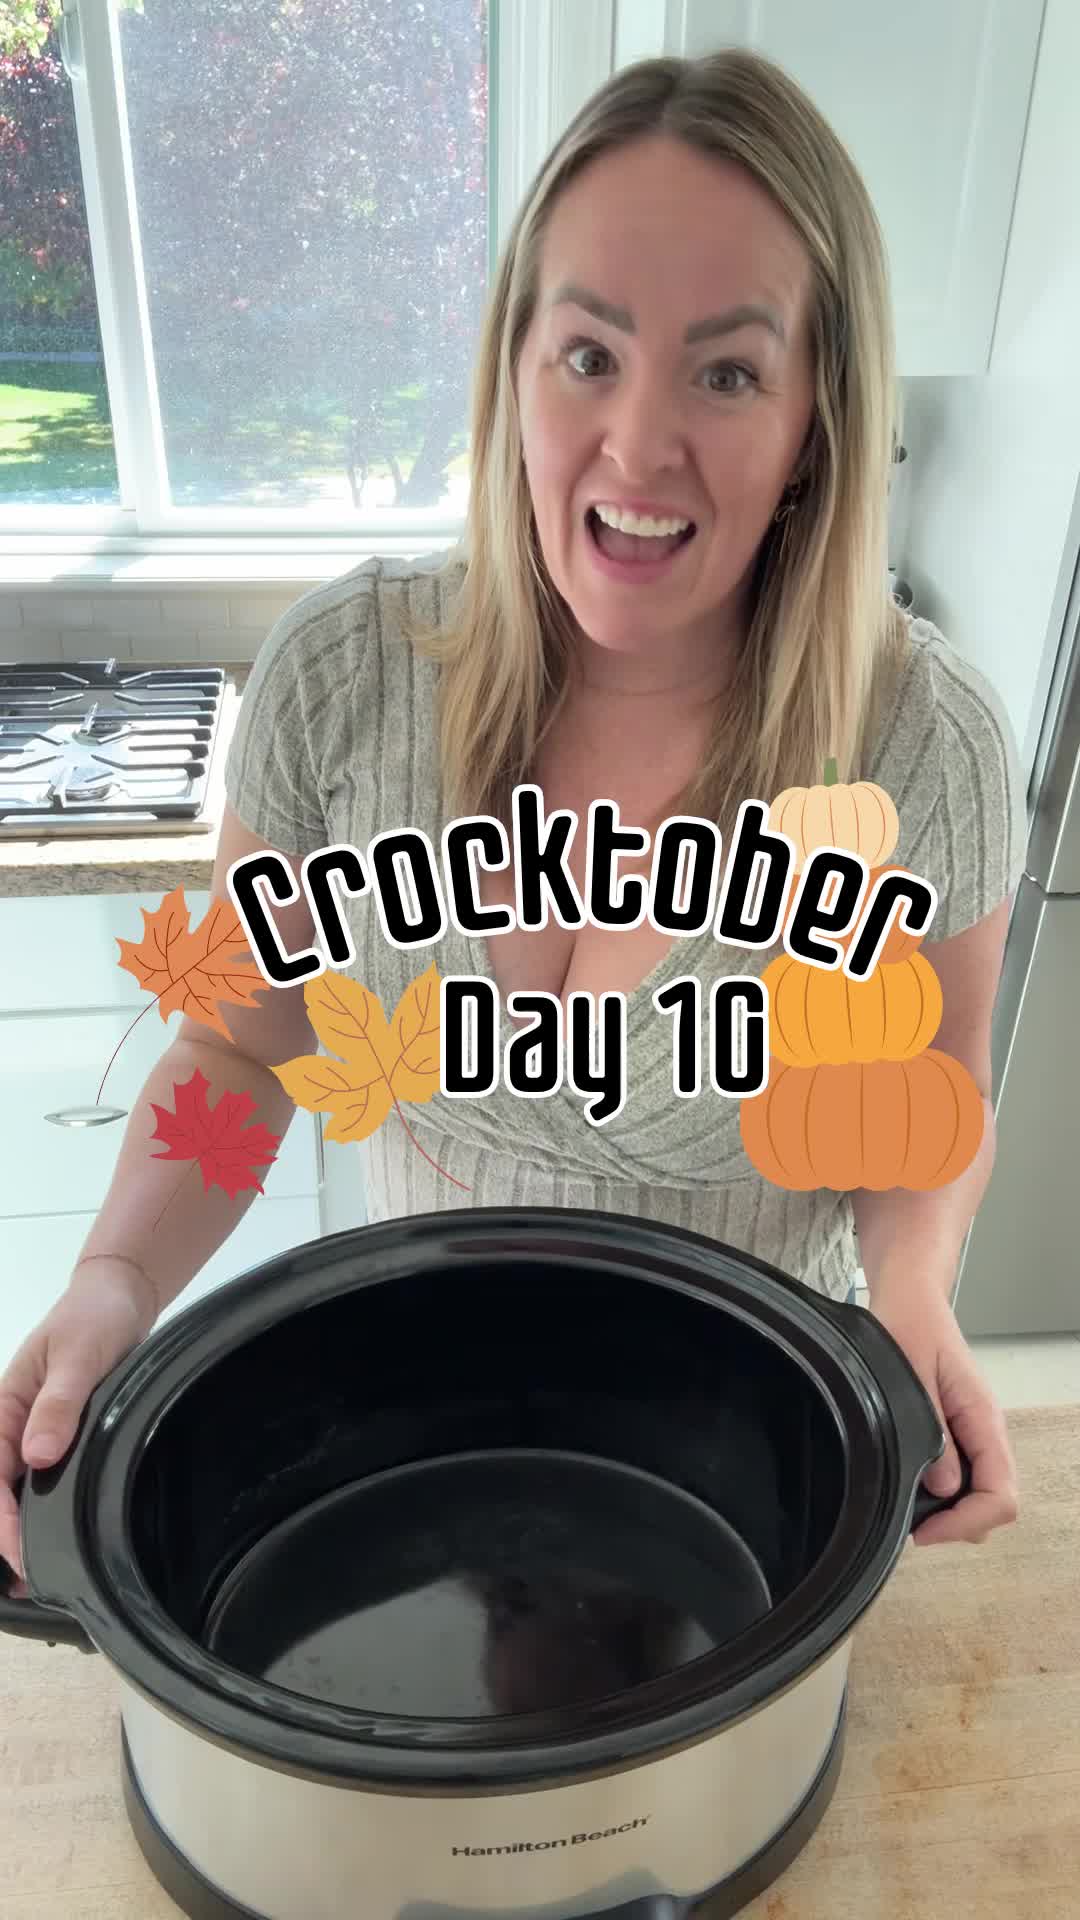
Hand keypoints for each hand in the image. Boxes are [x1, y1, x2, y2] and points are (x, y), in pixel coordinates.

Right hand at [0, 1258, 155, 1579]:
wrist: (120, 1296)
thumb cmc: (94, 1318)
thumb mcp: (78, 1357)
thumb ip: (59, 1403)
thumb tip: (37, 1455)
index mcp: (4, 1408)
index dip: (1, 1519)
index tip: (17, 1553)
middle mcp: (14, 1425)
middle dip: (5, 1534)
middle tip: (27, 1579)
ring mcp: (35, 1432)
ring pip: (17, 1488)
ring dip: (20, 1526)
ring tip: (35, 1573)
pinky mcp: (60, 1434)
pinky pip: (43, 1477)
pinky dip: (43, 1508)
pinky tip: (55, 1535)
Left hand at [870, 1284, 1018, 1547]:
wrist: (911, 1298)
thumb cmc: (909, 1326)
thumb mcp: (912, 1374)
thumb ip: (932, 1431)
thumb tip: (944, 1488)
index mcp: (983, 1418)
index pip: (1001, 1495)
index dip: (966, 1522)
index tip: (922, 1530)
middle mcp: (985, 1431)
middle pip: (995, 1502)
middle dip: (959, 1524)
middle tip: (912, 1525)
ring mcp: (973, 1433)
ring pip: (981, 1494)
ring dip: (951, 1512)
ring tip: (908, 1507)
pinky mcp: (958, 1432)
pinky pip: (965, 1477)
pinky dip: (944, 1494)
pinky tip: (912, 1486)